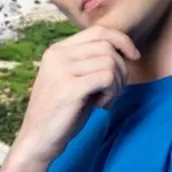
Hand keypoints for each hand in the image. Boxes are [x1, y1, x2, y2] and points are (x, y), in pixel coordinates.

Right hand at [11, 25, 139, 165]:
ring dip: (117, 83)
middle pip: (107, 46)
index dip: (122, 40)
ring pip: (110, 62)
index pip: (98, 31)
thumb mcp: (72, 81)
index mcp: (56, 50)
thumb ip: (90, 63)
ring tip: (105, 100)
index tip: (134, 57)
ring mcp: (62, 70)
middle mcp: (57, 55)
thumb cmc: (60, 114)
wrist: (37, 140)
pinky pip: (107, 77)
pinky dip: (112, 92)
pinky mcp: (70, 87)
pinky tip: (101, 106)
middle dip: (122, 68)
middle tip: (114, 91)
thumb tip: (124, 50)